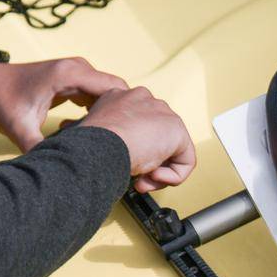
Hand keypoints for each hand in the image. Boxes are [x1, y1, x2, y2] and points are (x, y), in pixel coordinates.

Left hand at [0, 56, 128, 151]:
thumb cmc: (0, 100)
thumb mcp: (18, 129)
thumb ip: (39, 149)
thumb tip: (55, 172)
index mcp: (68, 75)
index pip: (115, 88)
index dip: (126, 112)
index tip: (129, 135)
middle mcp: (76, 68)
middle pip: (116, 89)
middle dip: (122, 113)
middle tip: (123, 140)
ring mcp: (75, 71)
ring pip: (108, 91)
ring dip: (112, 112)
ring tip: (111, 136)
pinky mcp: (72, 78)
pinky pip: (96, 92)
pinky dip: (100, 109)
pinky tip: (95, 129)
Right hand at [73, 86, 196, 192]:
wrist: (98, 146)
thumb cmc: (90, 145)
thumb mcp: (97, 133)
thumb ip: (112, 135)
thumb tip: (124, 149)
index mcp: (121, 98)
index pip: (138, 124)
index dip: (131, 147)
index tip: (120, 159)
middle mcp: (144, 100)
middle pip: (157, 136)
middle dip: (148, 160)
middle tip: (135, 176)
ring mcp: (162, 113)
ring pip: (172, 148)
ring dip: (158, 170)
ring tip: (142, 178)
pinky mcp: (177, 130)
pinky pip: (186, 160)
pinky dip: (174, 176)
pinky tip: (154, 177)